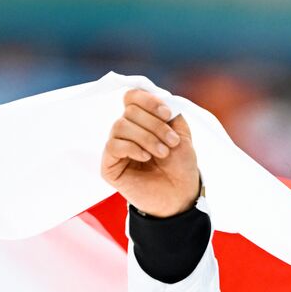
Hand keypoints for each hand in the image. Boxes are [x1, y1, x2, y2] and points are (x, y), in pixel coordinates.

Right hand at [100, 87, 200, 217]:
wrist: (180, 195)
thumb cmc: (180, 165)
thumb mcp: (181, 133)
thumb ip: (170, 112)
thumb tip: (156, 97)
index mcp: (141, 120)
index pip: (132, 96)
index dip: (149, 101)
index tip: (168, 115)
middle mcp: (126, 130)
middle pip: (129, 111)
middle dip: (155, 125)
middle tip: (171, 142)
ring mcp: (116, 147)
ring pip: (120, 126)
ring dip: (146, 138)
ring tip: (163, 153)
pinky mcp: (109, 165)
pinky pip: (113, 145)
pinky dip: (132, 148)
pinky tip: (146, 158)